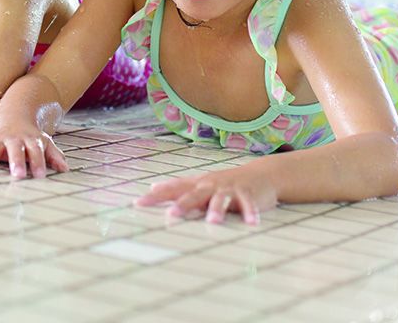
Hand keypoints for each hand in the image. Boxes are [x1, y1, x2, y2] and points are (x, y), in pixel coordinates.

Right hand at [0, 124, 67, 178]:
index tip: (41, 175)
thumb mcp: (46, 143)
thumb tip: (65, 168)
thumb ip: (54, 155)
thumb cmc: (32, 138)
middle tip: (18, 175)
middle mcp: (12, 140)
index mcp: (29, 140)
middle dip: (16, 162)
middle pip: (15, 150)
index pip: (35, 152)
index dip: (39, 162)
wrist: (16, 118)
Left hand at [135, 165, 278, 224]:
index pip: (173, 189)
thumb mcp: (200, 184)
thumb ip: (178, 187)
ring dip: (217, 210)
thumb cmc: (224, 183)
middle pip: (194, 195)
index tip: (139, 204)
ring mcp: (229, 188)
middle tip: (171, 215)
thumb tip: (153, 187)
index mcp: (197, 184)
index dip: (156, 196)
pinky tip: (251, 223)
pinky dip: (250, 212)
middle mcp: (210, 185)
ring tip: (212, 222)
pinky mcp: (248, 194)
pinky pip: (248, 204)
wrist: (259, 174)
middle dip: (183, 205)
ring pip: (221, 199)